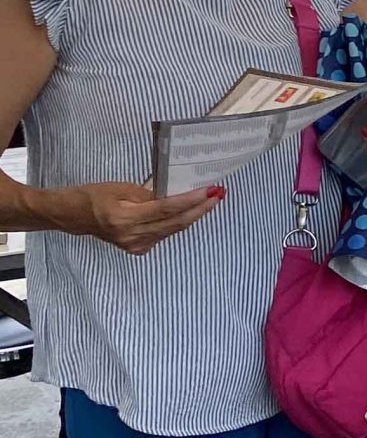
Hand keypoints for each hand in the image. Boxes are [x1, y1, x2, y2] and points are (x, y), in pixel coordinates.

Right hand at [65, 180, 220, 254]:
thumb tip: (178, 194)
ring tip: (211, 199)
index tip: (210, 191)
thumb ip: (150, 193)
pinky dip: (179, 221)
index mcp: (124, 218)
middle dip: (201, 208)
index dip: (191, 201)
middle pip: (175, 223)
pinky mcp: (139, 249)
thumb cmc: (96, 196)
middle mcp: (131, 235)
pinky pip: (165, 233)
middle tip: (219, 194)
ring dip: (194, 214)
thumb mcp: (121, 188)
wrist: (75, 217)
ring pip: (173, 229)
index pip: (166, 209)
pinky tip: (191, 210)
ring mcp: (136, 245)